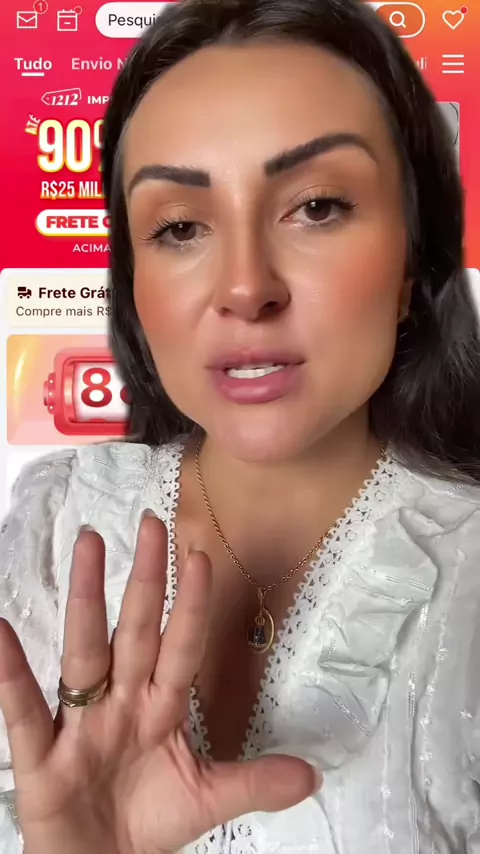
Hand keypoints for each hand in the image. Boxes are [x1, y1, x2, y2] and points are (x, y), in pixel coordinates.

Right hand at [0, 514, 317, 853]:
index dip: (192, 605)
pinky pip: (24, 711)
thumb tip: (313, 774)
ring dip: (87, 599)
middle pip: (135, 632)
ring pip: (85, 653)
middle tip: (151, 521)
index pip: (181, 647)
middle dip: (145, 579)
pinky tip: (3, 632)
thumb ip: (253, 783)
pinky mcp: (42, 757)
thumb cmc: (148, 825)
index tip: (201, 556)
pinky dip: (11, 674)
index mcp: (160, 709)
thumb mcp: (206, 801)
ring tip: (88, 544)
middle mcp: (121, 703)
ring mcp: (81, 724)